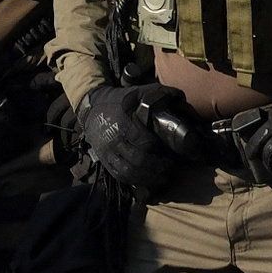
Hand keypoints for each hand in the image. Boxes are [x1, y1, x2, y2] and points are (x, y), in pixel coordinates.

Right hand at [75, 85, 188, 200]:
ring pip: (129, 171)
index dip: (159, 150)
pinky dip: (135, 181)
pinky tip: (147, 181)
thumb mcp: (138, 92)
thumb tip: (180, 98)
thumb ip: (159, 93)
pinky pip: (119, 175)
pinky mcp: (105, 160)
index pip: (144, 142)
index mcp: (124, 123)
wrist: (91, 108)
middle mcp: (114, 139)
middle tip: (171, 168)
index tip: (172, 154)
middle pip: (138, 160)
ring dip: (148, 178)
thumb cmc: (119, 100)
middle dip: (157, 167)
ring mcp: (108, 152)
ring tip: (163, 178)